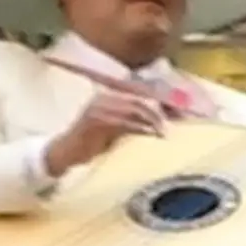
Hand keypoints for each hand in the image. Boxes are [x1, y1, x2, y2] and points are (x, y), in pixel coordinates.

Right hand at [45, 89, 164, 176]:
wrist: (66, 153)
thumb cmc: (94, 142)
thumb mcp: (118, 128)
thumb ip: (136, 121)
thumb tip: (164, 122)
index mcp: (110, 95)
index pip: (140, 93)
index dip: (161, 101)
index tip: (179, 112)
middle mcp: (104, 97)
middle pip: (139, 99)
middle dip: (159, 111)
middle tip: (174, 123)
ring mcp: (98, 107)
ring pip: (133, 108)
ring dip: (152, 120)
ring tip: (163, 131)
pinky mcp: (95, 120)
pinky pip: (123, 121)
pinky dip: (139, 127)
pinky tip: (150, 134)